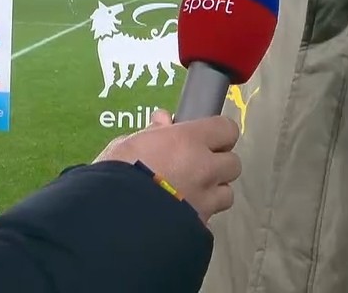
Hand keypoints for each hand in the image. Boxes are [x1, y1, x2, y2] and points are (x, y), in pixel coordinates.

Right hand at [93, 108, 240, 223]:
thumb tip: (165, 121)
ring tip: (190, 195)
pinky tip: (180, 216)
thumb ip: (152, 133)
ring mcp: (206, 200)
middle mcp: (205, 168)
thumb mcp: (128, 144)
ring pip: (226, 194)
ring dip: (213, 192)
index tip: (204, 139)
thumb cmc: (116, 174)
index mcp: (189, 140)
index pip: (227, 129)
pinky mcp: (200, 227)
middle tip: (195, 167)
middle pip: (233, 163)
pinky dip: (199, 215)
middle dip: (217, 164)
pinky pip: (209, 218)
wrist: (114, 220)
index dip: (218, 134)